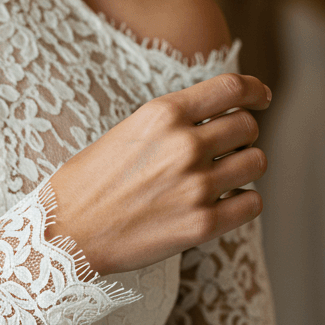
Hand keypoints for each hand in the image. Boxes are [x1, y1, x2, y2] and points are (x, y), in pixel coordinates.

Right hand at [48, 72, 271, 275]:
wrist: (64, 236)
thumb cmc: (86, 186)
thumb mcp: (126, 132)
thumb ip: (170, 123)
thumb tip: (213, 121)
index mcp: (162, 114)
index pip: (231, 88)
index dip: (254, 91)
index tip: (260, 100)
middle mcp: (184, 145)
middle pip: (247, 127)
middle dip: (242, 137)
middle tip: (227, 151)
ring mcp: (196, 186)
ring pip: (256, 163)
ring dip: (244, 168)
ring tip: (222, 179)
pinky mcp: (202, 224)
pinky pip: (252, 203)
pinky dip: (243, 202)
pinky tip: (224, 205)